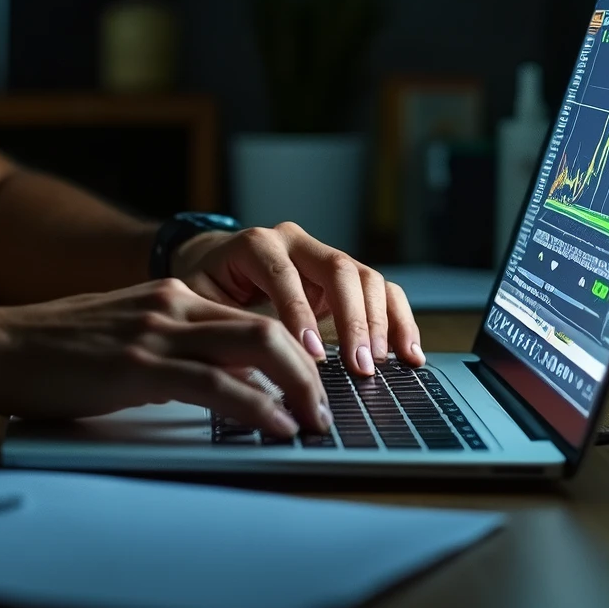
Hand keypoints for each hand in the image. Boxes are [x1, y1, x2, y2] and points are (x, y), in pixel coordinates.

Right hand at [0, 278, 329, 435]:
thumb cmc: (50, 352)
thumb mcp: (122, 339)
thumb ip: (168, 353)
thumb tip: (215, 388)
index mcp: (171, 296)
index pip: (254, 319)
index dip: (295, 354)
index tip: (316, 388)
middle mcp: (173, 304)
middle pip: (271, 329)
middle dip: (311, 371)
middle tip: (328, 409)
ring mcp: (157, 331)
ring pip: (258, 348)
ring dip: (298, 390)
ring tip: (316, 423)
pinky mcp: (139, 365)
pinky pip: (217, 384)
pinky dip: (258, 407)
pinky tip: (277, 427)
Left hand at [169, 222, 421, 375]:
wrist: (215, 263)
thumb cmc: (207, 286)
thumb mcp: (199, 301)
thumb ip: (222, 324)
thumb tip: (246, 366)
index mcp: (257, 244)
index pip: (285, 274)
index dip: (300, 313)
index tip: (313, 353)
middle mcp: (297, 241)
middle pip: (338, 268)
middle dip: (352, 319)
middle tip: (359, 365)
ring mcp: (325, 255)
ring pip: (366, 276)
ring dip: (379, 322)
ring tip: (381, 364)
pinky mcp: (345, 276)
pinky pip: (382, 291)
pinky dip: (399, 320)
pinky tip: (409, 353)